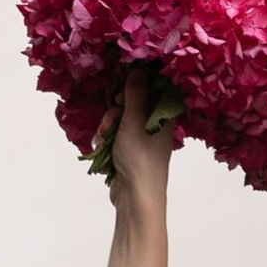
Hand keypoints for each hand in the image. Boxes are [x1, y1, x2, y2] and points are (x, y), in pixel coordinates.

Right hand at [104, 71, 177, 212]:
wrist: (135, 196)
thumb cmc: (140, 158)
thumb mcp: (135, 121)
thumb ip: (136, 94)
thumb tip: (138, 70)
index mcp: (163, 117)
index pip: (153, 92)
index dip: (135, 89)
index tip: (122, 94)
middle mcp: (153, 127)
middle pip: (131, 106)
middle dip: (115, 112)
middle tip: (112, 121)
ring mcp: (140, 141)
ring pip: (118, 122)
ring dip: (107, 128)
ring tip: (105, 139)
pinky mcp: (127, 153)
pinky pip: (112, 138)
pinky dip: (105, 142)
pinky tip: (102, 150)